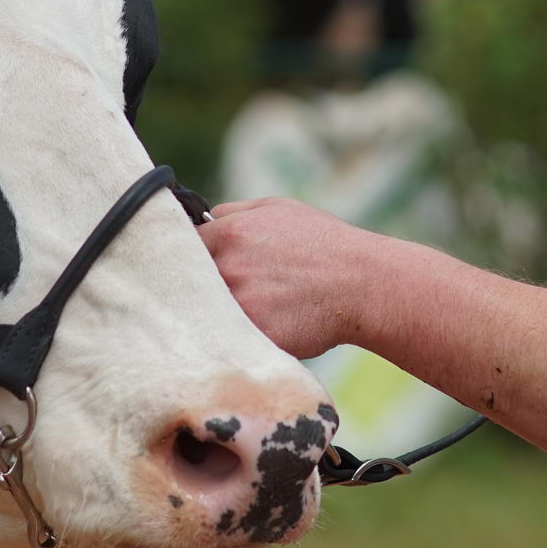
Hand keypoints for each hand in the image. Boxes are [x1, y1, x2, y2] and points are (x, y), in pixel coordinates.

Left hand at [197, 198, 387, 360]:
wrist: (364, 284)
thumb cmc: (325, 244)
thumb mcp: (278, 208)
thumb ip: (234, 212)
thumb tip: (203, 219)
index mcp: (230, 233)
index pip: (182, 247)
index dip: (189, 259)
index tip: (200, 268)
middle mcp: (229, 268)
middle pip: (191, 283)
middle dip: (203, 288)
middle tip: (224, 293)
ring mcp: (240, 305)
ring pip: (208, 314)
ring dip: (218, 315)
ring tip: (251, 313)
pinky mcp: (255, 337)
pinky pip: (231, 339)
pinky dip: (239, 338)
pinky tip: (264, 330)